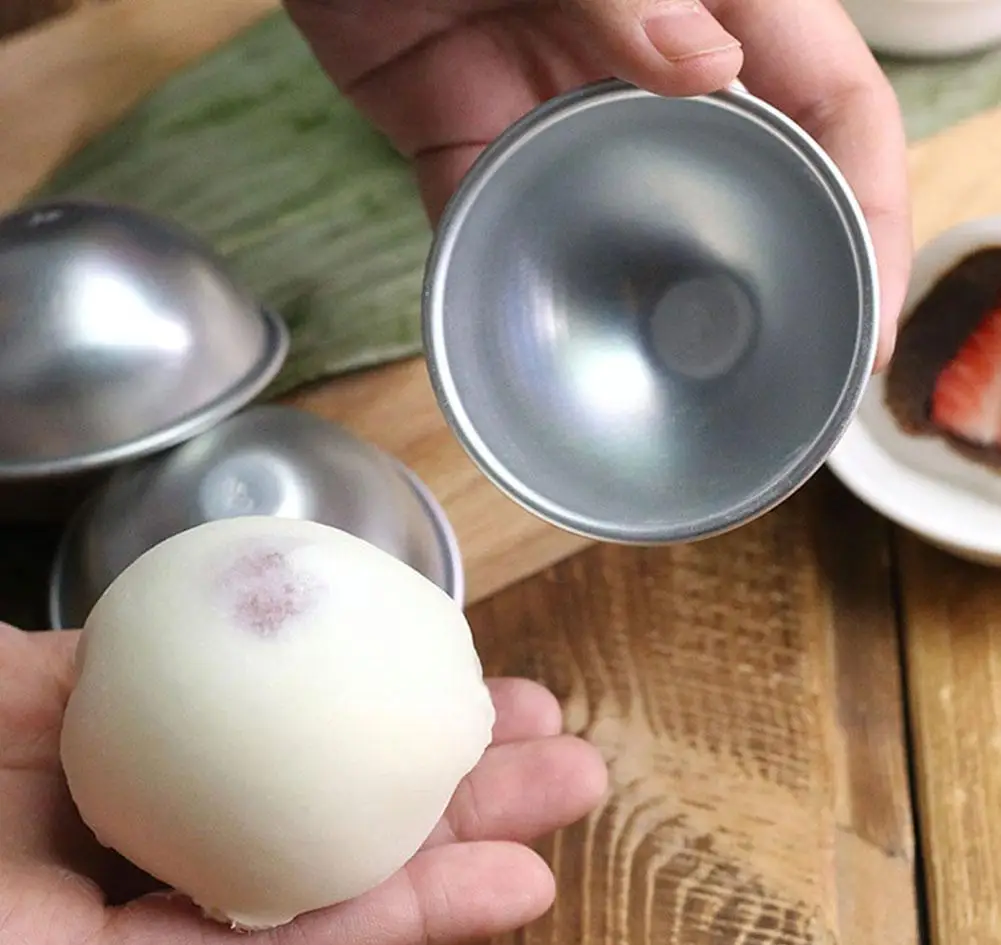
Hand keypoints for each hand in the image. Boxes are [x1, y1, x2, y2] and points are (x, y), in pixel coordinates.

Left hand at [0, 624, 606, 944]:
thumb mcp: (4, 684)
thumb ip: (102, 649)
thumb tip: (220, 593)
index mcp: (135, 752)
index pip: (286, 718)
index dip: (384, 690)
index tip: (466, 664)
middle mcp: (167, 831)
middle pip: (337, 790)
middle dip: (458, 762)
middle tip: (556, 736)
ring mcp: (168, 920)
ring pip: (345, 872)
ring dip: (470, 839)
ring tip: (568, 798)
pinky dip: (407, 917)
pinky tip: (508, 887)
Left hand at [287, 0, 910, 366]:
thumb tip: (713, 69)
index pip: (830, 105)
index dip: (869, 210)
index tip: (867, 320)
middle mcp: (642, 64)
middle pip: (743, 183)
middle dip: (772, 283)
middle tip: (781, 387)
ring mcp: (553, 110)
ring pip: (622, 223)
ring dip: (640, 302)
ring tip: (665, 387)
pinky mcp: (467, 141)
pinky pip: (498, 226)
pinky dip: (507, 281)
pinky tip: (526, 344)